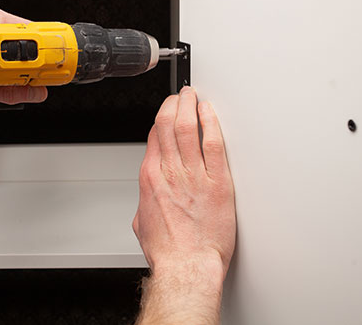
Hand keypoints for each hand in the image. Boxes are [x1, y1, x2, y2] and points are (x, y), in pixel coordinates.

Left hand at [0, 0, 47, 104]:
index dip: (43, 51)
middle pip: (25, 33)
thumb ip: (9, 92)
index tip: (51, 65)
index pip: (30, 32)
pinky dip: (4, 48)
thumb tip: (35, 93)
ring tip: (9, 71)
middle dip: (31, 56)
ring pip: (14, 33)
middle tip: (33, 75)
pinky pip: (1, 32)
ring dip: (16, 53)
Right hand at [133, 86, 234, 282]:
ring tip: (194, 96)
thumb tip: (150, 198)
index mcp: (151, 178)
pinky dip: (210, 123)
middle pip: (168, 123)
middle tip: (182, 95)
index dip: (161, 117)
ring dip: (190, 106)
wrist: (186, 267)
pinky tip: (210, 113)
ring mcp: (194, 175)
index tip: (168, 111)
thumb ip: (147, 202)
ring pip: (188, 127)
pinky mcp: (217, 183)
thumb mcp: (143, 222)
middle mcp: (170, 172)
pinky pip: (213, 144)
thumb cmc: (168, 251)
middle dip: (175, 103)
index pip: (154, 136)